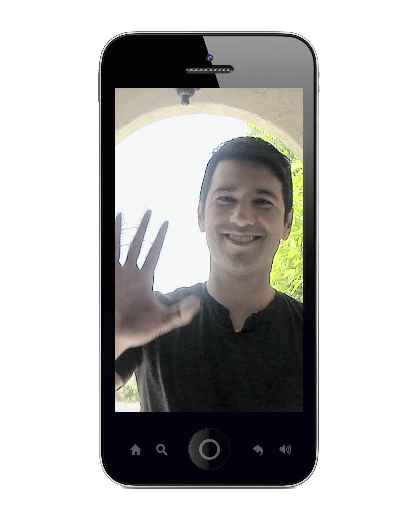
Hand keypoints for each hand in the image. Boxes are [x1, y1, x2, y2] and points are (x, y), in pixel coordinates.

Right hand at [115, 210, 200, 359]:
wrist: (117, 337)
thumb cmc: (139, 330)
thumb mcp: (164, 322)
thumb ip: (181, 313)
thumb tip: (197, 302)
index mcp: (145, 279)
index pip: (154, 253)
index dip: (159, 238)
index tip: (165, 223)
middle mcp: (131, 272)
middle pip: (138, 244)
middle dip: (144, 228)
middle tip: (150, 211)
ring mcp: (118, 273)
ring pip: (121, 245)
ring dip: (124, 229)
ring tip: (125, 212)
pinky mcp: (108, 276)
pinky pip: (108, 252)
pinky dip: (108, 239)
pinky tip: (109, 227)